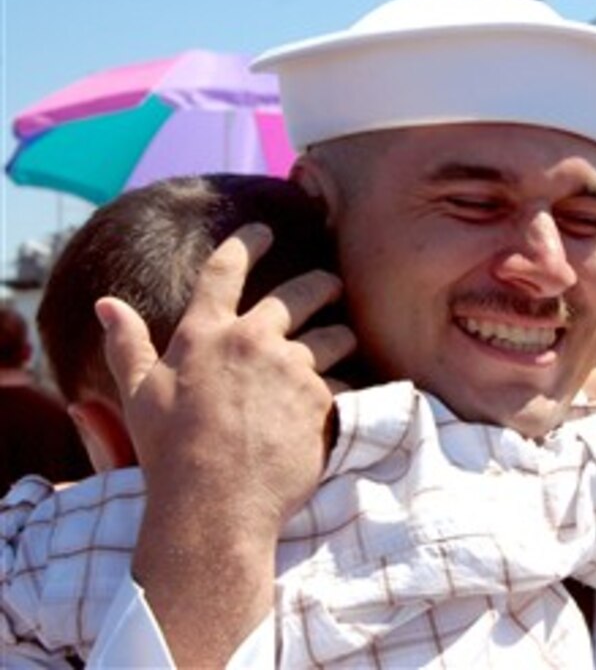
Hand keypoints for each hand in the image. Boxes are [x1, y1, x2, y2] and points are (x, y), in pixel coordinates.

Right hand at [95, 223, 355, 664]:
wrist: (215, 505)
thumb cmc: (170, 454)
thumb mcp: (138, 396)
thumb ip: (126, 344)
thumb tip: (106, 304)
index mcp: (204, 333)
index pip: (226, 271)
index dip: (248, 243)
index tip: (265, 229)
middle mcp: (252, 340)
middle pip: (300, 294)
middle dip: (322, 284)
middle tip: (331, 284)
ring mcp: (292, 367)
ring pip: (335, 336)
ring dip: (342, 335)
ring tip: (345, 340)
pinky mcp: (321, 398)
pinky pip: (344, 381)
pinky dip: (346, 385)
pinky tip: (348, 393)